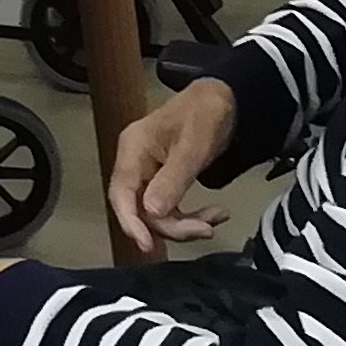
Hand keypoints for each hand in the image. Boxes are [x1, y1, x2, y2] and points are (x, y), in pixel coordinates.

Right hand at [107, 77, 237, 255]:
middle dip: (172, 225)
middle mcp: (135, 163)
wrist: (224, 100)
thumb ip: (171, 181)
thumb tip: (152, 213)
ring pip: (156, 214)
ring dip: (185, 223)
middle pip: (140, 209)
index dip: (131, 222)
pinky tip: (214, 214)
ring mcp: (148, 173)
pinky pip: (170, 208)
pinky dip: (191, 216)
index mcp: (133, 149)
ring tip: (215, 219)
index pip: (121, 193)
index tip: (147, 245)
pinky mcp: (164, 181)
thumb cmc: (205, 114)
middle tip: (205, 229)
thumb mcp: (192, 147)